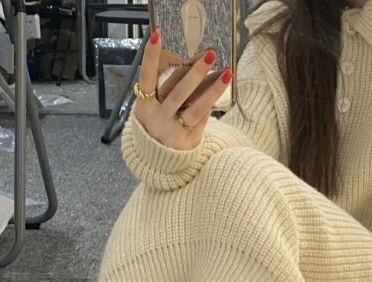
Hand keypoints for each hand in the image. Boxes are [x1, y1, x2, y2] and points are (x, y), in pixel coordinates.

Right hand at [132, 26, 233, 150]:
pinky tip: (220, 85)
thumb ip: (175, 85)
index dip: (150, 57)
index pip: (147, 77)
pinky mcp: (187, 140)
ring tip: (227, 73)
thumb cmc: (158, 122)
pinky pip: (202, 117)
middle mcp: (157, 118)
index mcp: (145, 106)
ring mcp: (173, 130)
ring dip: (212, 89)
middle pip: (178, 90)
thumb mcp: (157, 104)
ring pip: (195, 107)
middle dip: (195, 71)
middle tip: (210, 54)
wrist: (157, 159)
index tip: (156, 33)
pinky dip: (209, 102)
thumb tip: (203, 64)